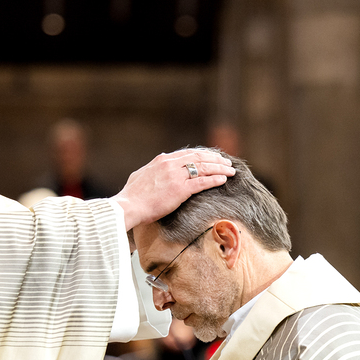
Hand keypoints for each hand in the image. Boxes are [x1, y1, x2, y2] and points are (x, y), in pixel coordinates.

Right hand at [113, 150, 234, 230]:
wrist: (128, 206)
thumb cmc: (131, 195)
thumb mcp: (140, 175)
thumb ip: (152, 169)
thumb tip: (158, 163)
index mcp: (162, 160)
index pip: (188, 153)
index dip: (203, 154)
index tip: (213, 156)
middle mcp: (171, 164)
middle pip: (199, 157)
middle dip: (215, 159)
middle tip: (226, 161)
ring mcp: (176, 176)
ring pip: (204, 168)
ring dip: (220, 168)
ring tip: (231, 170)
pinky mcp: (180, 190)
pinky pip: (202, 182)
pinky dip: (215, 179)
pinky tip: (224, 180)